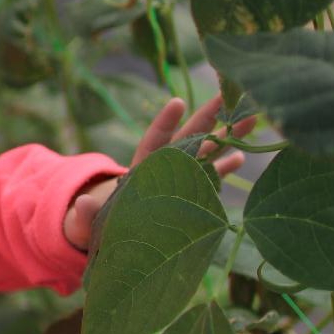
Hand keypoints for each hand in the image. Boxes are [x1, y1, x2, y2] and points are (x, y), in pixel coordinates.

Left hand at [62, 92, 256, 250]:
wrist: (111, 239)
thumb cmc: (96, 227)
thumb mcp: (86, 222)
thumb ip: (86, 214)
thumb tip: (83, 201)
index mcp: (139, 169)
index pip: (154, 142)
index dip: (165, 124)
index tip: (178, 102)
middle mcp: (163, 168)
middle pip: (188, 137)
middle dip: (208, 116)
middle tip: (228, 94)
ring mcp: (180, 179)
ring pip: (206, 152)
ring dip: (227, 136)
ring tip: (250, 119)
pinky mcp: (191, 195)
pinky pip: (211, 178)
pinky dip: (225, 167)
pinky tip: (242, 156)